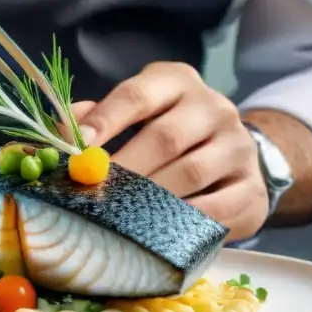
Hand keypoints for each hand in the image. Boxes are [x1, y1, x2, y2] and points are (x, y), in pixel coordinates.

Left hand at [75, 63, 267, 240]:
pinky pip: (217, 208)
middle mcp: (214, 107)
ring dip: (150, 196)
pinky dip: (184, 220)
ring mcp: (239, 147)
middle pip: (166, 136)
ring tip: (118, 214)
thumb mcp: (135, 114)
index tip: (77, 145)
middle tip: (93, 191)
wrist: (232, 156)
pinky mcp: (252, 188)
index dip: (106, 119)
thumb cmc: (167, 132)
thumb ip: (96, 119)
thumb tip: (59, 134)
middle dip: (125, 167)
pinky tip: (157, 229)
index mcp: (177, 82)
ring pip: (191, 172)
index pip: (138, 95)